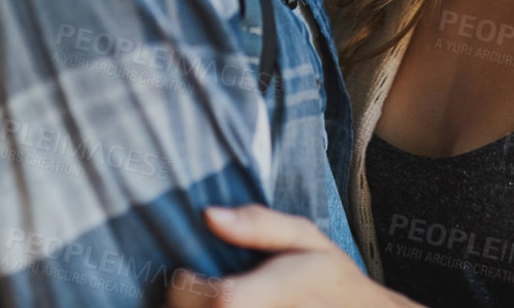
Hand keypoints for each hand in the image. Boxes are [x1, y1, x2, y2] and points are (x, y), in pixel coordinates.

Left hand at [164, 205, 415, 307]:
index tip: (188, 273)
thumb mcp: (305, 238)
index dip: (186, 286)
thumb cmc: (329, 279)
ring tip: (207, 298)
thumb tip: (208, 214)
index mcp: (273, 297)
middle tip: (197, 288)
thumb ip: (258, 225)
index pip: (216, 301)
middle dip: (184, 303)